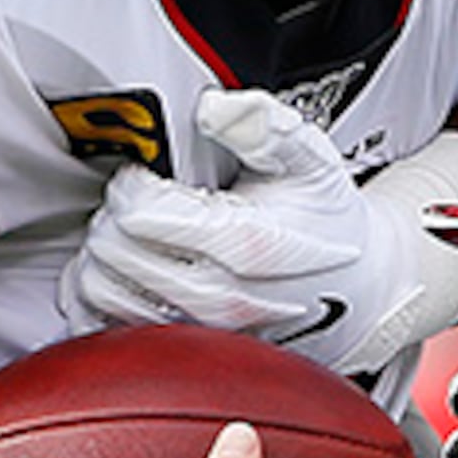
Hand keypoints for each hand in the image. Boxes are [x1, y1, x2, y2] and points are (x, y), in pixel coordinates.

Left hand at [62, 90, 434, 378]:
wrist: (358, 288)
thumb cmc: (326, 221)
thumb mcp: (310, 159)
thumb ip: (263, 124)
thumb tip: (212, 107)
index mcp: (245, 243)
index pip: (141, 213)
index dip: (131, 182)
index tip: (145, 173)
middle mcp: (219, 296)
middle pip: (115, 249)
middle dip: (113, 212)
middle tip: (135, 197)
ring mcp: (198, 330)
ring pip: (101, 289)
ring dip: (101, 250)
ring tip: (130, 230)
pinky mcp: (183, 350)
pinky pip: (108, 324)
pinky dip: (99, 293)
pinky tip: (121, 266)